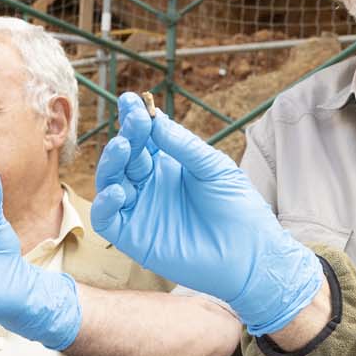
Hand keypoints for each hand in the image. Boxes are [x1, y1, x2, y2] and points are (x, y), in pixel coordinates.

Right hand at [88, 92, 320, 334]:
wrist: (251, 255)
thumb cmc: (238, 208)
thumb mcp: (214, 167)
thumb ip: (183, 145)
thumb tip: (156, 119)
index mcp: (169, 164)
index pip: (145, 136)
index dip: (135, 118)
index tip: (131, 100)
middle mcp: (150, 184)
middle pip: (126, 154)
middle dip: (128, 135)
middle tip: (135, 123)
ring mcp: (140, 209)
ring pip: (110, 180)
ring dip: (111, 162)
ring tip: (123, 147)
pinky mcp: (134, 237)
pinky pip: (107, 218)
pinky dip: (104, 202)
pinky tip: (117, 190)